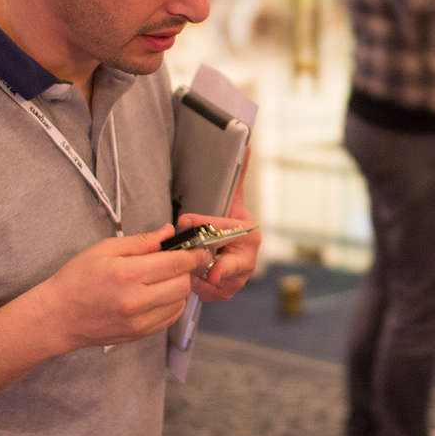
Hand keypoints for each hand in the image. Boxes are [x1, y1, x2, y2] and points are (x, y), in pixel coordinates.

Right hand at [40, 224, 207, 351]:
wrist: (57, 316)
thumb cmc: (76, 280)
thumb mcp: (105, 249)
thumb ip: (142, 241)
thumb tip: (167, 233)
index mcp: (128, 275)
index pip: (176, 263)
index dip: (193, 254)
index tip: (199, 249)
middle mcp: (136, 301)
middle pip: (183, 283)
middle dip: (185, 270)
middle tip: (177, 261)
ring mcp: (139, 321)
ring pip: (180, 301)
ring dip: (179, 287)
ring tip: (162, 279)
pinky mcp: (139, 334)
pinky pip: (170, 317)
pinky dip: (171, 304)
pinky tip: (157, 295)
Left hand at [175, 147, 260, 300]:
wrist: (233, 251)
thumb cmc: (228, 224)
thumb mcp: (231, 199)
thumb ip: (238, 174)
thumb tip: (247, 143)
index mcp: (248, 231)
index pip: (224, 227)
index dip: (203, 222)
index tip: (186, 219)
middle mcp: (248, 255)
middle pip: (225, 260)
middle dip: (205, 260)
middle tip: (189, 258)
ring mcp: (240, 276)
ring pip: (216, 280)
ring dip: (199, 275)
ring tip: (185, 265)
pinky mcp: (228, 291)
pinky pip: (210, 292)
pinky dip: (199, 287)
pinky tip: (191, 277)